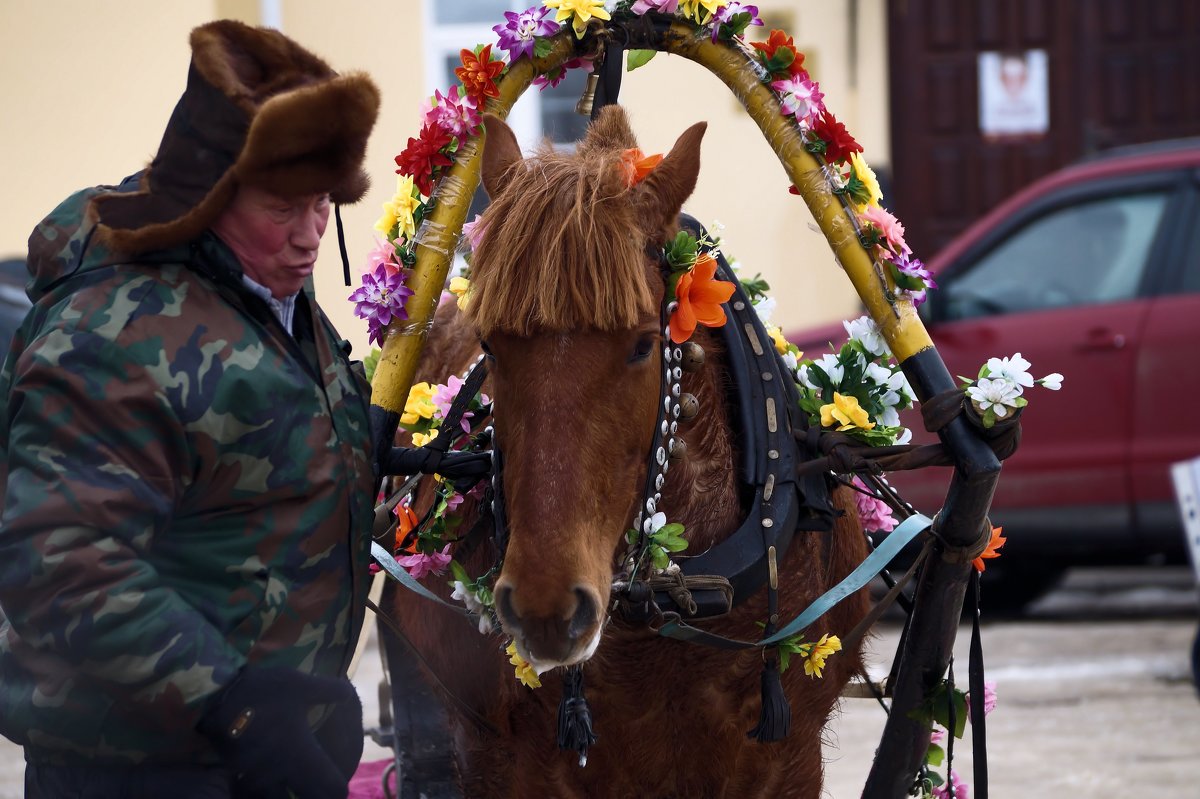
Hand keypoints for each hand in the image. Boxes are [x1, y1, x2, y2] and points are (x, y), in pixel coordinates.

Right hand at [198, 667, 362, 798]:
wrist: (215, 697)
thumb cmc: (264, 692)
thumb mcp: (302, 685)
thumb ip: (329, 690)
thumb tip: (348, 693)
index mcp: (302, 756)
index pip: (331, 788)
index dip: (339, 789)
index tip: (342, 786)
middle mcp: (281, 773)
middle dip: (314, 795)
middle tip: (318, 788)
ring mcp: (256, 776)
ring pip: (276, 798)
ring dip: (286, 794)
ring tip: (291, 784)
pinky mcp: (237, 773)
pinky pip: (255, 790)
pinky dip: (264, 790)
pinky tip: (267, 778)